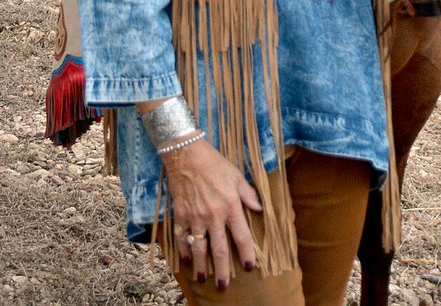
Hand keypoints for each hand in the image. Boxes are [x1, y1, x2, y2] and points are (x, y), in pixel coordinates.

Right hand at [164, 138, 261, 287]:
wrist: (187, 155)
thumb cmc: (215, 164)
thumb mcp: (236, 176)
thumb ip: (248, 195)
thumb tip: (259, 209)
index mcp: (230, 205)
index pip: (241, 235)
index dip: (247, 252)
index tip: (250, 266)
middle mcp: (213, 215)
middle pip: (219, 249)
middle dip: (223, 269)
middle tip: (224, 285)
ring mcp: (195, 217)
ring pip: (199, 248)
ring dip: (202, 266)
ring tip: (204, 278)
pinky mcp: (181, 216)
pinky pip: (182, 239)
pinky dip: (184, 251)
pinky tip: (187, 261)